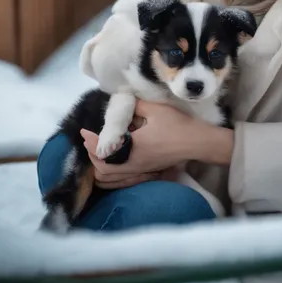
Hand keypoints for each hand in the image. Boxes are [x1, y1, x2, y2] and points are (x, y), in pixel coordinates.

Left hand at [81, 100, 195, 188]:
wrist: (197, 142)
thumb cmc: (176, 125)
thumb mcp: (154, 109)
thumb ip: (134, 106)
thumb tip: (120, 104)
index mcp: (133, 148)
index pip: (102, 150)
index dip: (90, 141)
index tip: (84, 131)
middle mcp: (134, 164)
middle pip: (102, 169)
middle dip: (92, 154)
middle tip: (90, 139)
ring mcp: (141, 170)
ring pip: (111, 178)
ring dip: (100, 166)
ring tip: (98, 151)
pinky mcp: (147, 171)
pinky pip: (122, 179)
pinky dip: (112, 174)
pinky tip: (113, 161)